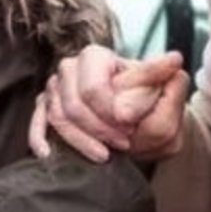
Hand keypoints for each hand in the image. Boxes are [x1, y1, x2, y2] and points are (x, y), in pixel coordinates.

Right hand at [28, 45, 188, 162]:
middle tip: (124, 143)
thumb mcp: (163, 90)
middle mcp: (70, 68)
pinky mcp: (45, 109)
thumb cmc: (147, 102)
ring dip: (81, 141)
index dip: (110, 114)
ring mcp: (54, 89)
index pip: (93, 88)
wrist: (139, 118)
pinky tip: (49, 153)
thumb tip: (174, 61)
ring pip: (57, 118)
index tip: (130, 128)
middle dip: (99, 129)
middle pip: (73, 105)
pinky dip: (40, 138)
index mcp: (95, 56)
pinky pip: (36, 124)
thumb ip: (166, 78)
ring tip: (106, 155)